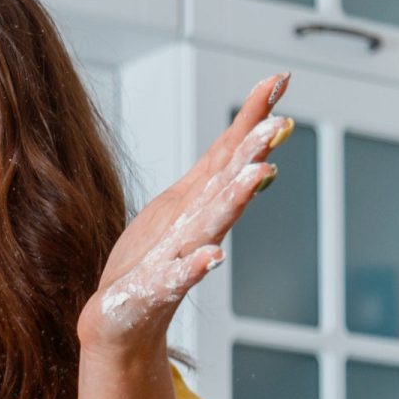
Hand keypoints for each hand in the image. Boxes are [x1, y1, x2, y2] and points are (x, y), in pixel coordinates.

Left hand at [79, 73, 294, 352]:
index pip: (228, 152)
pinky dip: (195, 267)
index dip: (251, 116)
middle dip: (252, 152)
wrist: (120, 320)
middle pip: (228, 182)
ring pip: (213, 222)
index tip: (279, 79)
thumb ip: (212, 175)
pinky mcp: (157, 289)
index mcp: (197, 203)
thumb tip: (246, 134)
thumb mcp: (178, 206)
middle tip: (279, 121)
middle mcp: (197, 226)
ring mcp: (180, 256)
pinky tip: (212, 258)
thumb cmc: (147, 261)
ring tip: (259, 172)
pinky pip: (178, 277)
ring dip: (235, 198)